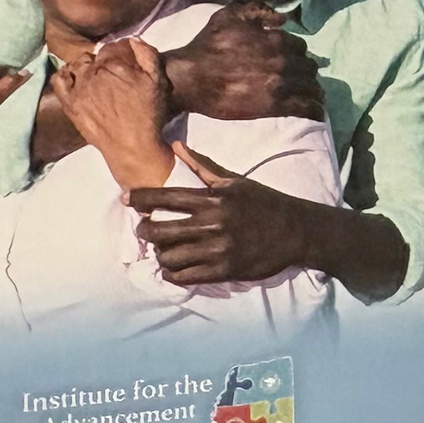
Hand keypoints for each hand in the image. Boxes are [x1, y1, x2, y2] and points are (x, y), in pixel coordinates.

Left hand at [53, 39, 174, 190]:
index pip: (114, 46)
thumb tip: (133, 39)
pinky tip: (74, 79)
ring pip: (77, 64)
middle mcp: (94, 72)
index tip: (127, 60)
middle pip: (95, 55)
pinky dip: (65, 75)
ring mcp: (78, 87)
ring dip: (86, 66)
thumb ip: (148, 54)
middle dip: (104, 59)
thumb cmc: (147, 114)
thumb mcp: (158, 81)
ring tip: (95, 75)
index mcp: (115, 64)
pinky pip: (59, 80)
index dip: (121, 51)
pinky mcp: (69, 102)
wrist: (131, 146)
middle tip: (113, 72)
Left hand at [129, 142, 310, 285]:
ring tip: (163, 250)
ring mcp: (217, 249)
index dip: (141, 199)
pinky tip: (173, 268)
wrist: (296, 230)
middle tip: (144, 230)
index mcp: (214, 198)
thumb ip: (202, 166)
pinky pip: (184, 276)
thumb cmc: (264, 202)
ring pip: (169, 256)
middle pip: (160, 230)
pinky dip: (172, 274)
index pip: (166, 197)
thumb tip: (175, 146)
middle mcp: (212, 223)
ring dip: (160, 254)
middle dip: (144, 231)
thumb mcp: (235, 181)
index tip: (127, 199)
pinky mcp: (223, 271)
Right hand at [164, 4, 322, 121]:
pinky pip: (304, 107)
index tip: (294, 59)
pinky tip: (318, 113)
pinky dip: (314, 109)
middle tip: (304, 79)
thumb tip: (282, 18)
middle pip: (308, 66)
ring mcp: (280, 83)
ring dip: (315, 91)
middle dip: (307, 72)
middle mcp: (283, 60)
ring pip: (310, 86)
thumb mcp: (228, 16)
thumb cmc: (206, 46)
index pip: (300, 46)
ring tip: (316, 97)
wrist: (190, 77)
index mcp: (275, 39)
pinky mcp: (274, 105)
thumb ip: (257, 10)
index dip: (297, 53)